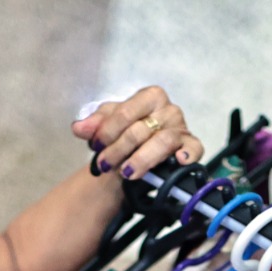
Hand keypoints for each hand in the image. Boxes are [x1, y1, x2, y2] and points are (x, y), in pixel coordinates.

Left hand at [73, 86, 204, 180]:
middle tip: (104, 165)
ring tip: (126, 173)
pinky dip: (187, 155)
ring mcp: (182, 128)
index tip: (95, 146)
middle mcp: (168, 109)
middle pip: (140, 130)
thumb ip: (94, 125)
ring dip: (141, 160)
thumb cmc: (128, 134)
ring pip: (161, 142)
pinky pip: (193, 150)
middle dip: (118, 150)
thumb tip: (78, 128)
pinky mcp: (192, 146)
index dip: (107, 131)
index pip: (126, 112)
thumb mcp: (109, 126)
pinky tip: (178, 161)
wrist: (142, 152)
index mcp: (150, 97)